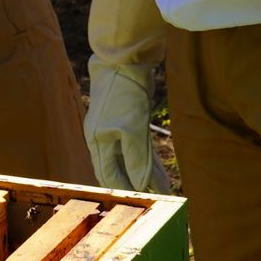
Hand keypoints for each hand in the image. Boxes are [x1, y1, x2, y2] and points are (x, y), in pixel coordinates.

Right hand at [85, 58, 165, 190]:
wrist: (124, 61)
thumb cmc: (124, 94)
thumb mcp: (132, 129)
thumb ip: (136, 159)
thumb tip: (140, 184)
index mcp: (98, 141)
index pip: (108, 174)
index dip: (124, 187)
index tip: (143, 199)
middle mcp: (102, 137)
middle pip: (118, 168)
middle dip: (136, 183)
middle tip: (157, 196)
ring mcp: (113, 128)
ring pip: (129, 157)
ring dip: (145, 172)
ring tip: (163, 186)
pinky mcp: (126, 120)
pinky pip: (135, 146)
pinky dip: (146, 158)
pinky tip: (158, 169)